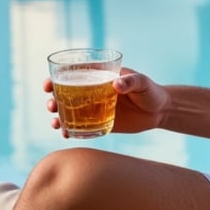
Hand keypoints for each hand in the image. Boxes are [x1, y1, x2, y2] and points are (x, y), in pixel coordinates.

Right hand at [44, 69, 169, 136]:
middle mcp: (93, 92)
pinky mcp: (100, 123)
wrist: (160, 111)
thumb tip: (116, 84)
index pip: (74, 74)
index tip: (48, 85)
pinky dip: (70, 130)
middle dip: (53, 99)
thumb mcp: (142, 83)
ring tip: (55, 123)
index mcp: (100, 77)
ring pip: (69, 112)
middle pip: (65, 94)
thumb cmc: (151, 91)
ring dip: (58, 116)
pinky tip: (66, 134)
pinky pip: (81, 127)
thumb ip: (131, 81)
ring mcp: (95, 108)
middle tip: (51, 106)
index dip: (57, 78)